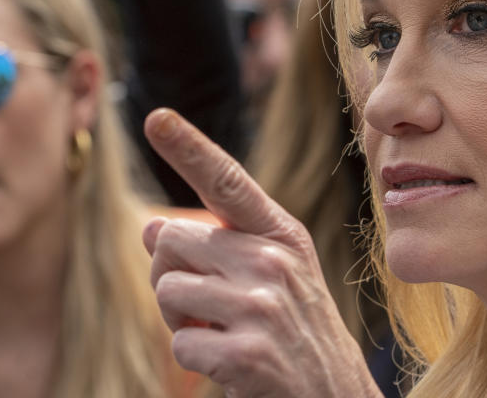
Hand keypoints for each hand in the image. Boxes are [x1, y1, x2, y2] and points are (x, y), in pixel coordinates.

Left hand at [142, 109, 382, 397]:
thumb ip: (219, 246)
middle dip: (169, 275)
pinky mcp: (247, 352)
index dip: (189, 147)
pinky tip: (228, 362)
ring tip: (220, 331)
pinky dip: (193, 357)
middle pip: (173, 241)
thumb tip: (151, 228)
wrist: (335, 395)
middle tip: (203, 304)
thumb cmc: (295, 330)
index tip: (157, 117)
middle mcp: (274, 260)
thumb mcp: (273, 275)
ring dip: (179, 319)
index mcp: (282, 235)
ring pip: (168, 291)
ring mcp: (263, 305)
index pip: (228, 182)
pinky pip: (180, 342)